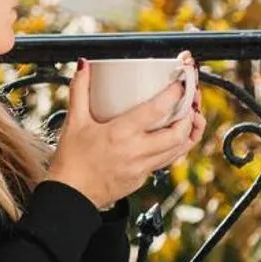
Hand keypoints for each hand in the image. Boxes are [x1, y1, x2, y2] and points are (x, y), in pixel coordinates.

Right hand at [46, 60, 204, 209]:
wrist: (70, 196)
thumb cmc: (71, 161)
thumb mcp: (74, 121)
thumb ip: (79, 89)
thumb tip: (84, 65)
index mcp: (120, 134)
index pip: (156, 110)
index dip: (174, 94)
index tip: (180, 83)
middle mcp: (136, 151)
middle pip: (177, 133)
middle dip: (189, 115)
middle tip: (190, 100)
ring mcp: (141, 168)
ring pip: (178, 150)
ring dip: (188, 132)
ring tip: (189, 117)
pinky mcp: (142, 179)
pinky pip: (166, 161)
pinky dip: (174, 147)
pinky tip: (172, 138)